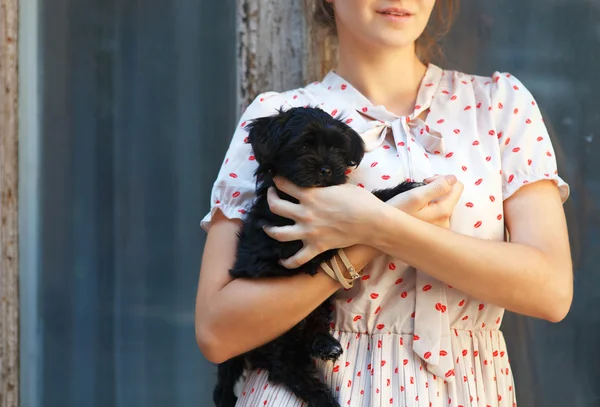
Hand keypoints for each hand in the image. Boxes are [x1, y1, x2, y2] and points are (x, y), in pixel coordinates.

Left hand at [262, 176, 384, 268]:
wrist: (371, 222)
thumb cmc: (360, 200)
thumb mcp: (340, 186)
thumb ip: (324, 187)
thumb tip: (320, 184)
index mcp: (310, 195)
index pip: (285, 185)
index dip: (278, 180)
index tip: (276, 179)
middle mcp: (304, 213)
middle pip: (276, 206)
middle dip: (270, 199)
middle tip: (271, 196)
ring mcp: (308, 232)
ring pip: (278, 233)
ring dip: (269, 230)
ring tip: (266, 227)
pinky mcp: (316, 247)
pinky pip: (297, 259)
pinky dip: (288, 262)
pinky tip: (282, 260)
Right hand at [386, 175, 463, 227]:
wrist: (384, 231)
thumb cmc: (396, 211)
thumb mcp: (415, 196)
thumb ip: (437, 187)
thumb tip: (453, 179)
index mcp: (444, 211)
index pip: (457, 186)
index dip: (442, 179)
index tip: (426, 182)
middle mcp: (446, 222)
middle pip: (451, 195)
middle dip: (438, 188)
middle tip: (420, 188)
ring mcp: (441, 228)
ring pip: (445, 203)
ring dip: (433, 197)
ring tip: (417, 199)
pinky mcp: (434, 231)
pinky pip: (439, 213)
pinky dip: (431, 207)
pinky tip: (418, 209)